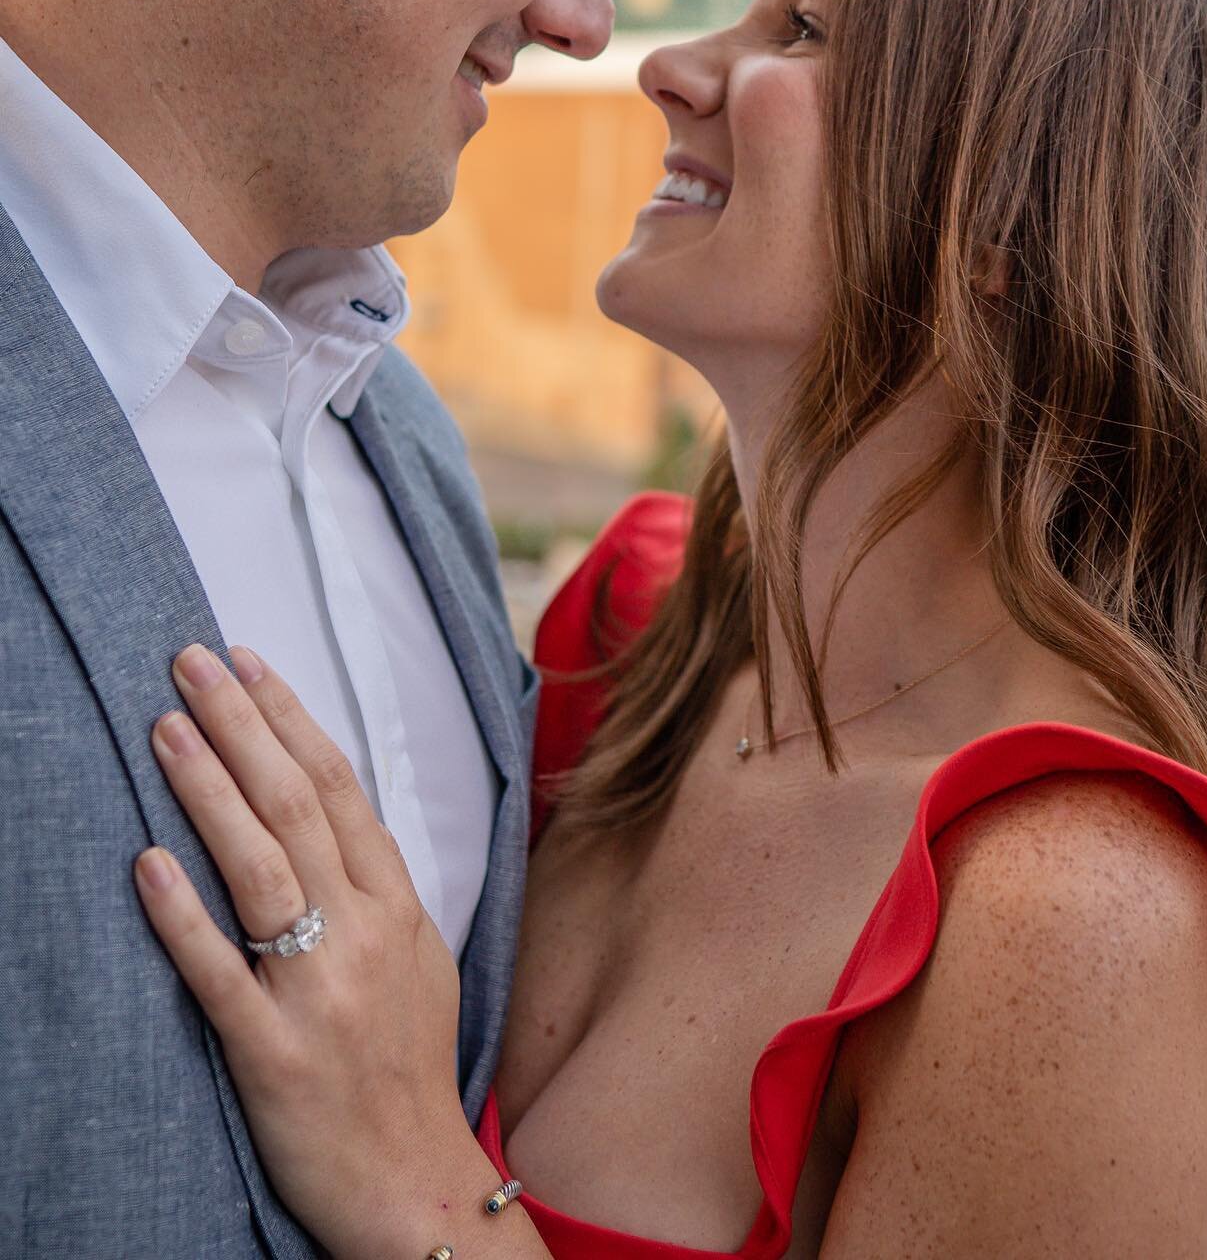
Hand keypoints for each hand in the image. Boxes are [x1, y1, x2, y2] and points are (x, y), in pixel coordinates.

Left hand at [133, 643, 495, 1259]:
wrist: (415, 1183)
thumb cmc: (410, 1066)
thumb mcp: (420, 958)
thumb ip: (377, 888)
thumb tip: (334, 816)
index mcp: (397, 906)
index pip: (340, 787)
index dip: (290, 718)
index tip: (248, 662)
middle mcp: (362, 934)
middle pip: (297, 807)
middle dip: (242, 725)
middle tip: (193, 662)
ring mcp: (318, 991)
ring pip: (261, 869)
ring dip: (210, 791)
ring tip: (166, 728)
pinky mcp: (272, 1053)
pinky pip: (221, 973)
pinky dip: (183, 916)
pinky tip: (147, 864)